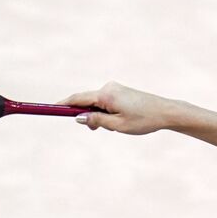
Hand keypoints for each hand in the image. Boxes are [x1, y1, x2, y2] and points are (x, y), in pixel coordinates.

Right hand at [53, 80, 177, 134]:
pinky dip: (106, 112)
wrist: (165, 112)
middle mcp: (108, 87)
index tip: (52, 108)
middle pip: (86, 101)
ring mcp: (115, 88)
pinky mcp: (120, 91)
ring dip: (99, 116)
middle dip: (87, 116)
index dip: (64, 105)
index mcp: (106, 95)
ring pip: (97, 103)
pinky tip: (119, 121)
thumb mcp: (117, 126)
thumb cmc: (143, 120)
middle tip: (97, 130)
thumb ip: (97, 121)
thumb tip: (79, 117)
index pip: (78, 98)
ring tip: (116, 126)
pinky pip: (105, 102)